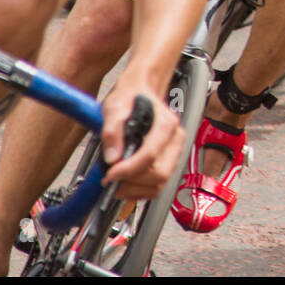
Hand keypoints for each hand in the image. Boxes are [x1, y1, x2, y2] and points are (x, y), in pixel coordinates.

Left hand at [101, 80, 185, 199]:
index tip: (109, 175)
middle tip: (110, 179)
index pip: (150, 155)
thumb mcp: (115, 107)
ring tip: (116, 183)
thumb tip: (112, 157)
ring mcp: (175, 152)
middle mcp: (175, 139)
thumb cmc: (130, 98)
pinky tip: (126, 185)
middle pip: (159, 173)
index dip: (128, 169)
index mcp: (166, 124)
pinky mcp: (170, 162)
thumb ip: (112, 131)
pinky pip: (159, 186)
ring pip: (160, 183)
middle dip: (132, 182)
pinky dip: (141, 191)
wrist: (140, 92)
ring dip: (136, 189)